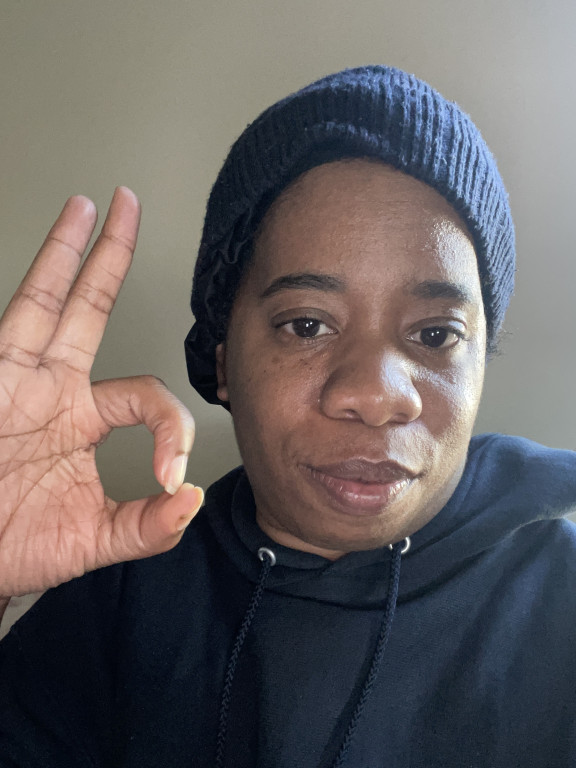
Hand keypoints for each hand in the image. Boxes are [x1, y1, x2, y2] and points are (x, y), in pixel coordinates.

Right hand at [0, 188, 202, 597]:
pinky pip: (5, 331)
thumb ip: (148, 525)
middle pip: (87, 308)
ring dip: (61, 253)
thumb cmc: (18, 544)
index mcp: (83, 418)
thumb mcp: (96, 540)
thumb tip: (190, 500)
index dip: (171, 427)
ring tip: (83, 207)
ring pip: (40, 303)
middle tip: (126, 207)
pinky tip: (32, 257)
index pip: (146, 393)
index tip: (171, 474)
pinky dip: (22, 294)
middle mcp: (50, 388)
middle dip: (107, 258)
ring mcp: (12, 380)